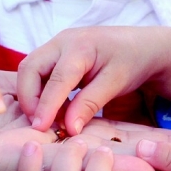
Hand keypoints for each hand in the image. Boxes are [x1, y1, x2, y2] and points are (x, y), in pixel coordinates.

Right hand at [13, 26, 160, 134]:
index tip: (39, 128)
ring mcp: (58, 45)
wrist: (142, 45)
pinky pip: (39, 72)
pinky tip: (55, 109)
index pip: (56, 79)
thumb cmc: (132, 61)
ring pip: (30, 69)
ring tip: (48, 119)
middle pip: (30, 68)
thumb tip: (69, 128)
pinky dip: (40, 91)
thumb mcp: (116, 83)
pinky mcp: (57, 54)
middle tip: (38, 124)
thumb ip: (91, 104)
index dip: (45, 105)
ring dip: (33, 95)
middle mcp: (63, 41)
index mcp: (81, 46)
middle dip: (29, 98)